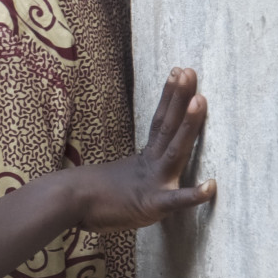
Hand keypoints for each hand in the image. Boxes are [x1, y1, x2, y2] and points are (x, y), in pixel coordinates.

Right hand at [71, 68, 216, 232]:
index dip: (170, 98)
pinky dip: (193, 195)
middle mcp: (151, 166)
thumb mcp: (115, 182)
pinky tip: (211, 186)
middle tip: (188, 72)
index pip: (160, 123)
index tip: (178, 72)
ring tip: (201, 100)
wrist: (65, 205)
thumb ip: (131, 177)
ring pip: (175, 151)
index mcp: (144, 160)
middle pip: (168, 127)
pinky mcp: (151, 205)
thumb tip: (128, 173)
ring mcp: (153, 183)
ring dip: (189, 126)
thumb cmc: (86, 198)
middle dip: (180, 99)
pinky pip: (175, 201)